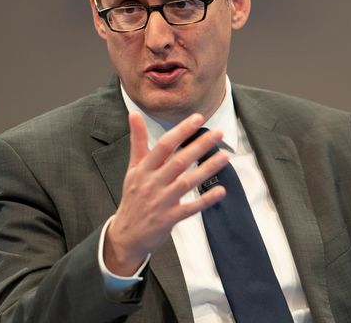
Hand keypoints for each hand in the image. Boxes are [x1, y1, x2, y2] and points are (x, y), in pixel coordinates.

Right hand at [104, 112, 227, 275]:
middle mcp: (152, 183)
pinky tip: (220, 191)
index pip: (163, 146)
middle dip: (199, 146)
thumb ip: (137, 141)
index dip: (181, 131)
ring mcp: (161, 202)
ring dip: (207, 169)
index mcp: (143, 169)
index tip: (197, 118)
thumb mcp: (132, 168)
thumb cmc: (133, 197)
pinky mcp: (169, 219)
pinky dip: (206, 200)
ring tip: (224, 156)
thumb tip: (134, 113)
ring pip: (187, 182)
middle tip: (218, 133)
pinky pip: (190, 208)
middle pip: (179, 161)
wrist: (126, 235)